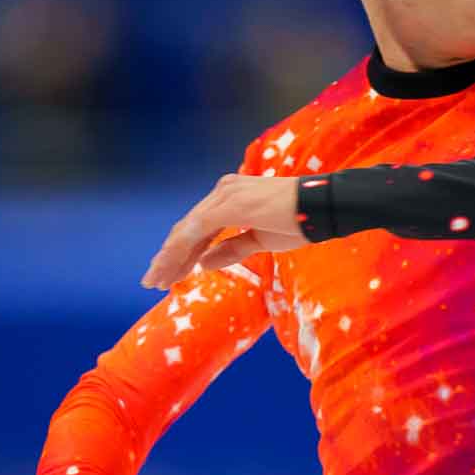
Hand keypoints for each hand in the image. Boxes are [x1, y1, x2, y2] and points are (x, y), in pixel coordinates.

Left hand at [141, 173, 308, 290]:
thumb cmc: (298, 221)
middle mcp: (222, 192)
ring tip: (156, 280)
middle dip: (168, 258)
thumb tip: (202, 263)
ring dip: (169, 258)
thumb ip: (230, 249)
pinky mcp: (230, 204)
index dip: (179, 253)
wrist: (323, 206)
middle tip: (151, 281)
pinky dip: (182, 250)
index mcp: (229, 198)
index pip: (197, 228)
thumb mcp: (259, 241)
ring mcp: (225, 195)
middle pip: (186, 229)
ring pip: (187, 231)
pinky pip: (198, 230)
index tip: (167, 275)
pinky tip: (171, 268)